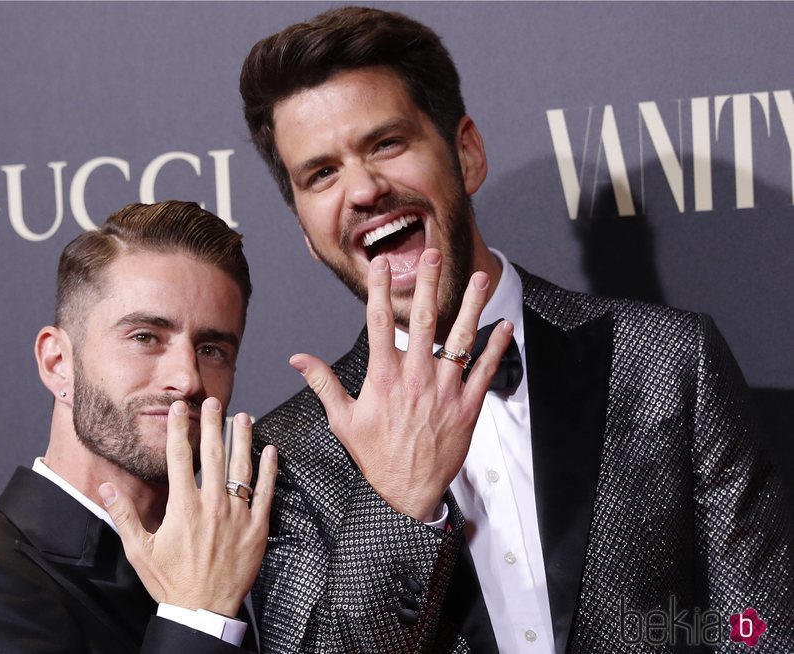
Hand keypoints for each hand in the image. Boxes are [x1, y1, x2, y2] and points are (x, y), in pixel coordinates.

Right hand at [99, 397, 276, 616]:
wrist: (203, 611)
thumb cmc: (171, 582)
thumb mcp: (140, 551)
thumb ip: (124, 516)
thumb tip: (105, 488)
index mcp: (183, 508)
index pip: (180, 458)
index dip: (178, 430)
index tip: (177, 409)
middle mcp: (212, 506)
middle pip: (214, 455)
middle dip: (213, 424)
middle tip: (215, 402)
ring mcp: (237, 516)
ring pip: (242, 468)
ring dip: (243, 440)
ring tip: (244, 417)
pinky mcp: (257, 528)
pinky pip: (265, 494)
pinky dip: (269, 471)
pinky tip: (271, 452)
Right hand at [289, 249, 513, 521]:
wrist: (406, 491)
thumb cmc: (375, 455)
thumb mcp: (343, 419)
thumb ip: (323, 383)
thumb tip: (298, 359)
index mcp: (383, 377)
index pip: (377, 322)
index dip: (378, 289)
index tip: (381, 264)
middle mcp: (414, 377)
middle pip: (421, 320)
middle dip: (427, 283)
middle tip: (433, 254)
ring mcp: (443, 390)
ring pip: (459, 339)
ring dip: (470, 306)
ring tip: (480, 278)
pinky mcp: (467, 406)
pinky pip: (484, 371)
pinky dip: (495, 348)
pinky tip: (503, 326)